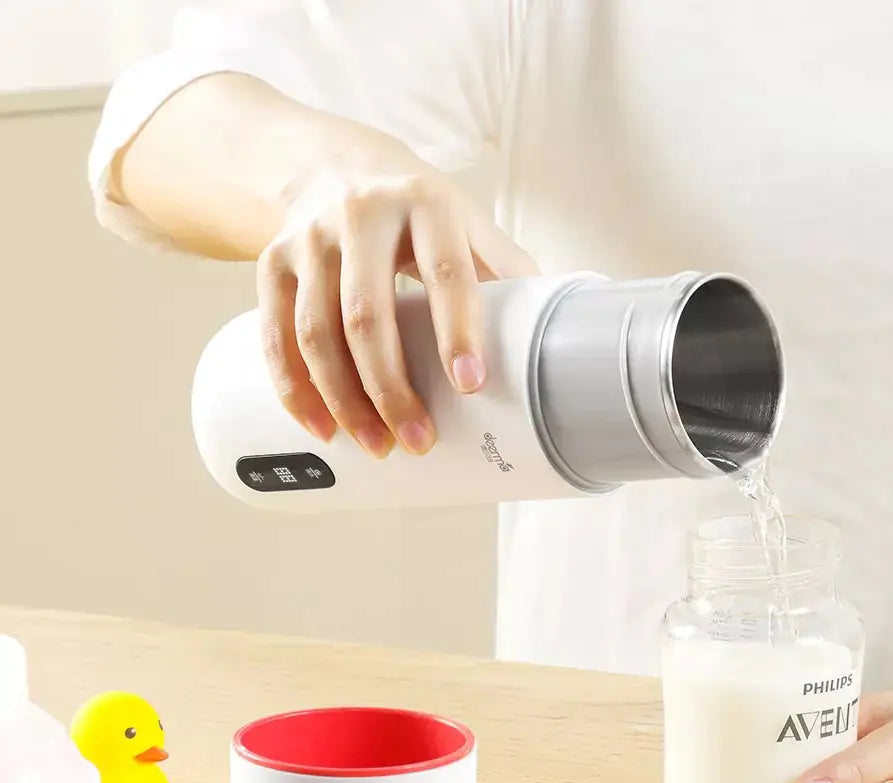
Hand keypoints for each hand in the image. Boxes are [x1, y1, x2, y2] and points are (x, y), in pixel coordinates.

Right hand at [258, 139, 536, 455]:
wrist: (330, 164)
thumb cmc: (416, 212)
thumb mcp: (467, 222)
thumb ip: (505, 272)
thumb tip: (558, 337)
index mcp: (426, 205)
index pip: (444, 272)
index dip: (457, 330)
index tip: (470, 385)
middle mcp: (361, 215)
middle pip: (368, 316)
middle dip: (391, 388)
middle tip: (417, 441)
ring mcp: (309, 238)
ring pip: (316, 332)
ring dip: (344, 400)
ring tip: (375, 446)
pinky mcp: (271, 261)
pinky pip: (275, 333)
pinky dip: (294, 388)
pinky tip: (321, 427)